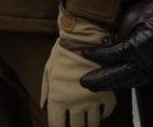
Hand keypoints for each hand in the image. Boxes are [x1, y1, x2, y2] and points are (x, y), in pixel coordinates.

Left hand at [40, 7, 116, 126]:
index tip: (62, 126)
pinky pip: (108, 111)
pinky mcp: (107, 92)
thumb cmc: (63, 50)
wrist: (84, 35)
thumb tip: (44, 106)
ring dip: (90, 124)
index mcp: (58, 98)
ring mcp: (92, 99)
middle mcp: (75, 103)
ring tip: (88, 122)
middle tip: (77, 125)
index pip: (58, 126)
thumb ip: (46, 90)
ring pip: (93, 124)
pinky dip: (104, 113)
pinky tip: (100, 110)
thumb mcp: (49, 68)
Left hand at [79, 0, 152, 90]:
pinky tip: (114, 82)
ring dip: (110, 84)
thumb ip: (120, 35)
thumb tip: (111, 48)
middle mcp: (145, 62)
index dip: (96, 55)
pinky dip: (123, 82)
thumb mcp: (132, 17)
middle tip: (84, 81)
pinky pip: (136, 80)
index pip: (112, 55)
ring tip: (95, 84)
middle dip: (99, 79)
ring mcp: (151, 68)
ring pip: (127, 82)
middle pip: (117, 75)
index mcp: (137, 47)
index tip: (83, 53)